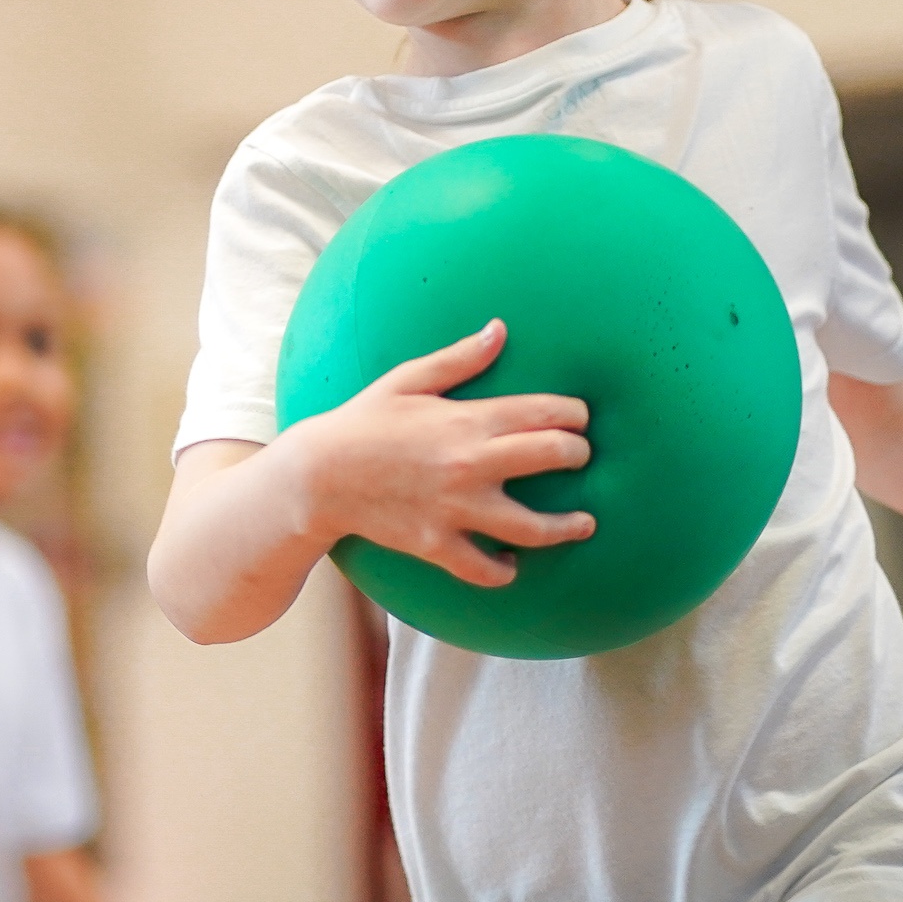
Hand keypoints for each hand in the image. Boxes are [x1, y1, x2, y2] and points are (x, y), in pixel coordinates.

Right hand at [289, 319, 593, 587]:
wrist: (317, 477)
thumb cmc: (362, 422)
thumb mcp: (408, 381)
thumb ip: (459, 359)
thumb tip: (499, 330)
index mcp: (468, 420)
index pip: (543, 412)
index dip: (574, 414)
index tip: (581, 418)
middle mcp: (470, 464)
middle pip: (552, 457)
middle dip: (578, 455)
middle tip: (582, 457)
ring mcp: (456, 509)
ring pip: (532, 526)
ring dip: (566, 526)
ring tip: (585, 524)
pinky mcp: (438, 545)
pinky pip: (484, 569)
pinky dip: (504, 571)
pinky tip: (513, 563)